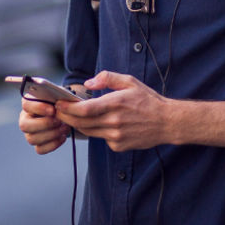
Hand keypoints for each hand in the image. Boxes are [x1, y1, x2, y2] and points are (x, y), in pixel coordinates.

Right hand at [18, 96, 70, 154]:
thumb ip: (55, 98)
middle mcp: (25, 119)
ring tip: (65, 128)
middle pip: (24, 126)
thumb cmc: (61, 103)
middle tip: (59, 121)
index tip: (53, 110)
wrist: (67, 114)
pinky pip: (40, 149)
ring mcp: (30, 133)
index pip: (26, 105)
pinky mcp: (37, 144)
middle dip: (44, 124)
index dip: (38, 108)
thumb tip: (58, 105)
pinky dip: (53, 144)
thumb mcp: (58, 97)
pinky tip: (63, 137)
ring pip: (32, 139)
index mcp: (29, 104)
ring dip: (51, 134)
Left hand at [55, 71, 169, 151]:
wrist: (167, 122)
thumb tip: (88, 84)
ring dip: (77, 124)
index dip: (68, 108)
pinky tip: (100, 124)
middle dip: (66, 117)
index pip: (84, 109)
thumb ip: (107, 78)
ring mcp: (116, 136)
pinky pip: (100, 139)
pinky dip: (96, 131)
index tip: (58, 104)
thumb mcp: (130, 82)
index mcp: (115, 103)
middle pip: (81, 122)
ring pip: (88, 132)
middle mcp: (114, 122)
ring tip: (72, 116)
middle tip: (58, 111)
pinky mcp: (118, 146)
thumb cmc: (148, 100)